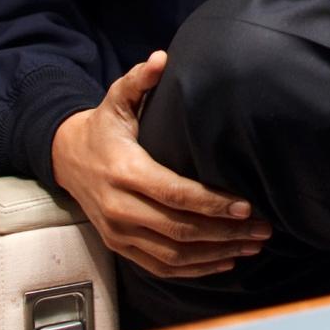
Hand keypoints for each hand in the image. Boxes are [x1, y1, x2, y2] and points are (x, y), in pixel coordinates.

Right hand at [49, 50, 270, 279]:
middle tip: (262, 229)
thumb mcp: (116, 99)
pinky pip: (161, 267)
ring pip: (174, 255)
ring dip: (216, 254)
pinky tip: (225, 262)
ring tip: (252, 246)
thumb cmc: (103, 128)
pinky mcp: (120, 248)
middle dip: (225, 232)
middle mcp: (120, 208)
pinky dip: (194, 270)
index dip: (211, 203)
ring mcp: (119, 233)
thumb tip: (161, 58)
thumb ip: (139, 80)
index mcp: (124, 172)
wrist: (66, 158)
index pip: (174, 194)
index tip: (245, 206)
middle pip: (179, 230)